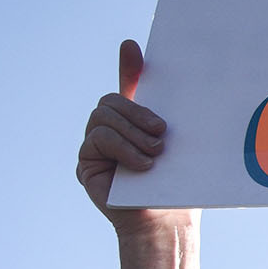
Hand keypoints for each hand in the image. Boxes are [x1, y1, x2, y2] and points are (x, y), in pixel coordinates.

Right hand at [75, 40, 199, 268]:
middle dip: (138, 111)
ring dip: (132, 132)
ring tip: (155, 152)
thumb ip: (169, 116)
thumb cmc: (176, 183)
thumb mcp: (180, 145)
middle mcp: (112, 129)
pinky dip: (122, 148)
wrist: (167, 222)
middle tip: (162, 131)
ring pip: (103, 116)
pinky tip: (142, 165)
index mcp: (136, 121)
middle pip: (112, 100)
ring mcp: (95, 145)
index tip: (132, 46)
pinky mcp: (86, 163)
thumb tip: (181, 89)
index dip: (128, 65)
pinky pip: (98, 139)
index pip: (128, 86)